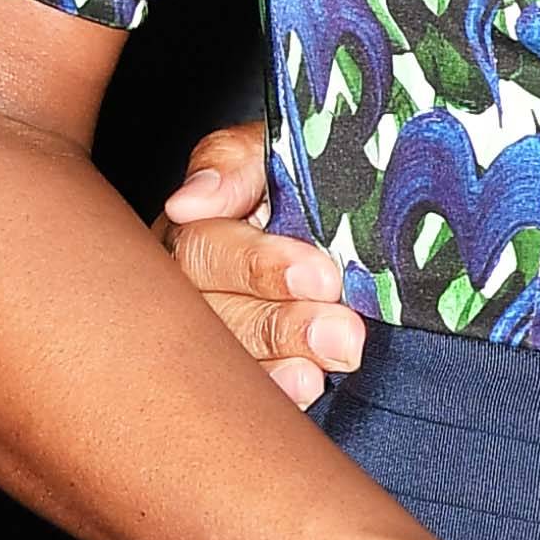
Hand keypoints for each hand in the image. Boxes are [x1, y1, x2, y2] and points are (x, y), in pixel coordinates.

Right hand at [156, 120, 362, 409]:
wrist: (351, 205)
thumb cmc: (300, 172)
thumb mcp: (270, 148)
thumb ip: (232, 162)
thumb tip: (187, 202)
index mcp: (192, 226)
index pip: (206, 250)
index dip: (260, 266)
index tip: (321, 277)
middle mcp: (191, 282)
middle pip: (217, 312)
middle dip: (282, 324)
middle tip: (342, 333)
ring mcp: (214, 325)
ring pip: (231, 355)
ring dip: (282, 362)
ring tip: (331, 362)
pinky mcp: (246, 361)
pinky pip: (248, 387)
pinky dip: (277, 390)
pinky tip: (306, 387)